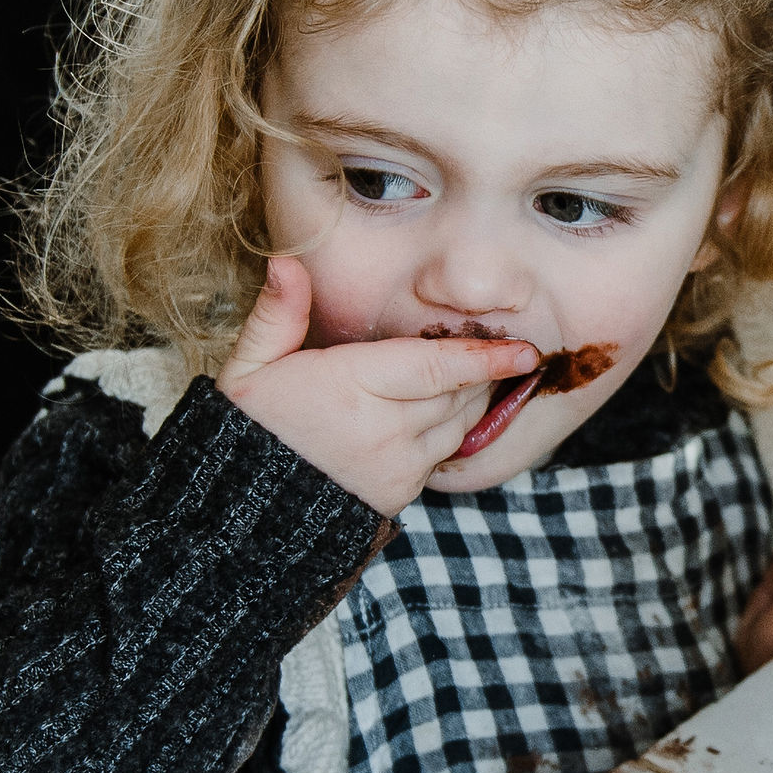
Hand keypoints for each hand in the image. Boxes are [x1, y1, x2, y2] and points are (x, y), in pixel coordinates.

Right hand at [216, 256, 534, 515]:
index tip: (524, 349)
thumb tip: (285, 260)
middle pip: (457, 392)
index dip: (483, 357)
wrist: (248, 511)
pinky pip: (446, 453)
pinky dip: (453, 429)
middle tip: (497, 346)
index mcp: (350, 387)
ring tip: (471, 374)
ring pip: (460, 423)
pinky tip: (443, 410)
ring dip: (471, 397)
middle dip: (481, 369)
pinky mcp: (402, 493)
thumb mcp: (250, 367)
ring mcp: (397, 466)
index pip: (435, 367)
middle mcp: (383, 429)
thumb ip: (277, 313)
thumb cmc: (252, 427)